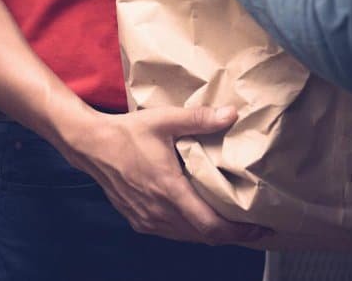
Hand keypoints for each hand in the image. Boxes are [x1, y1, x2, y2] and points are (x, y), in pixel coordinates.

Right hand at [60, 105, 270, 244]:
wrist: (90, 146)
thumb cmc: (126, 133)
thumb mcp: (164, 120)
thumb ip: (199, 119)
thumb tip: (231, 114)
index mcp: (170, 190)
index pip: (211, 226)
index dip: (240, 232)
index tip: (261, 228)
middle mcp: (159, 212)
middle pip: (204, 236)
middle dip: (232, 234)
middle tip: (254, 225)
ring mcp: (148, 219)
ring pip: (188, 237)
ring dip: (211, 233)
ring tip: (232, 222)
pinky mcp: (139, 221)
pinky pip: (172, 233)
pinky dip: (191, 230)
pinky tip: (199, 217)